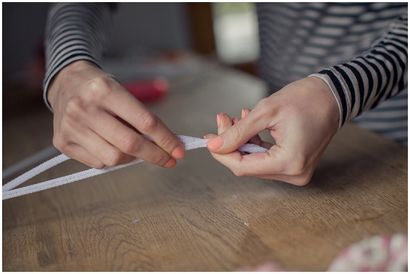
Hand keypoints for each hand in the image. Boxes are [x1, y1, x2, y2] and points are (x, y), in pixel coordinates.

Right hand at [48, 60, 184, 168]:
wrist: (66, 82)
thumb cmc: (101, 89)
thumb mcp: (123, 92)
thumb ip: (141, 118)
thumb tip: (166, 146)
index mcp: (105, 90)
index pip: (145, 122)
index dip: (166, 140)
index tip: (179, 150)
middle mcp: (85, 108)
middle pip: (130, 144)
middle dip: (155, 155)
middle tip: (169, 159)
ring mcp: (71, 127)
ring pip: (114, 158)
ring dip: (132, 159)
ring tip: (135, 149)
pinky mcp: (62, 142)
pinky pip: (98, 163)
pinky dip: (112, 160)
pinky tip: (112, 147)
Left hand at [205, 77, 338, 185]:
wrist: (333, 95)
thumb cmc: (306, 99)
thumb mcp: (266, 112)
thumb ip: (237, 132)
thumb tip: (214, 146)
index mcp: (289, 163)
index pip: (242, 167)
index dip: (222, 153)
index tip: (209, 138)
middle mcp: (294, 174)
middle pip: (248, 165)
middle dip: (231, 143)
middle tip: (223, 119)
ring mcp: (296, 171)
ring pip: (255, 162)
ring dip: (242, 141)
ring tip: (239, 117)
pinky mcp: (295, 165)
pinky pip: (266, 159)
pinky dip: (254, 144)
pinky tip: (250, 125)